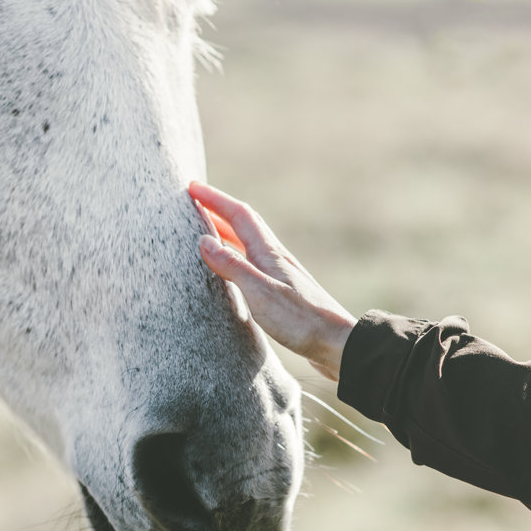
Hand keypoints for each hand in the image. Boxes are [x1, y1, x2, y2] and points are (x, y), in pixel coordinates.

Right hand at [189, 181, 355, 381]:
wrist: (337, 342)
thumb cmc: (301, 320)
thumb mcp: (260, 293)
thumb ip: (232, 266)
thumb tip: (204, 241)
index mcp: (268, 253)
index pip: (238, 216)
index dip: (215, 199)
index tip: (193, 188)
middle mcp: (274, 257)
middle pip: (244, 224)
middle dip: (219, 209)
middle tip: (196, 201)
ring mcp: (279, 273)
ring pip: (248, 242)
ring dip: (227, 230)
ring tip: (207, 228)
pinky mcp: (282, 290)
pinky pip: (252, 261)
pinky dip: (236, 254)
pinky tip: (233, 267)